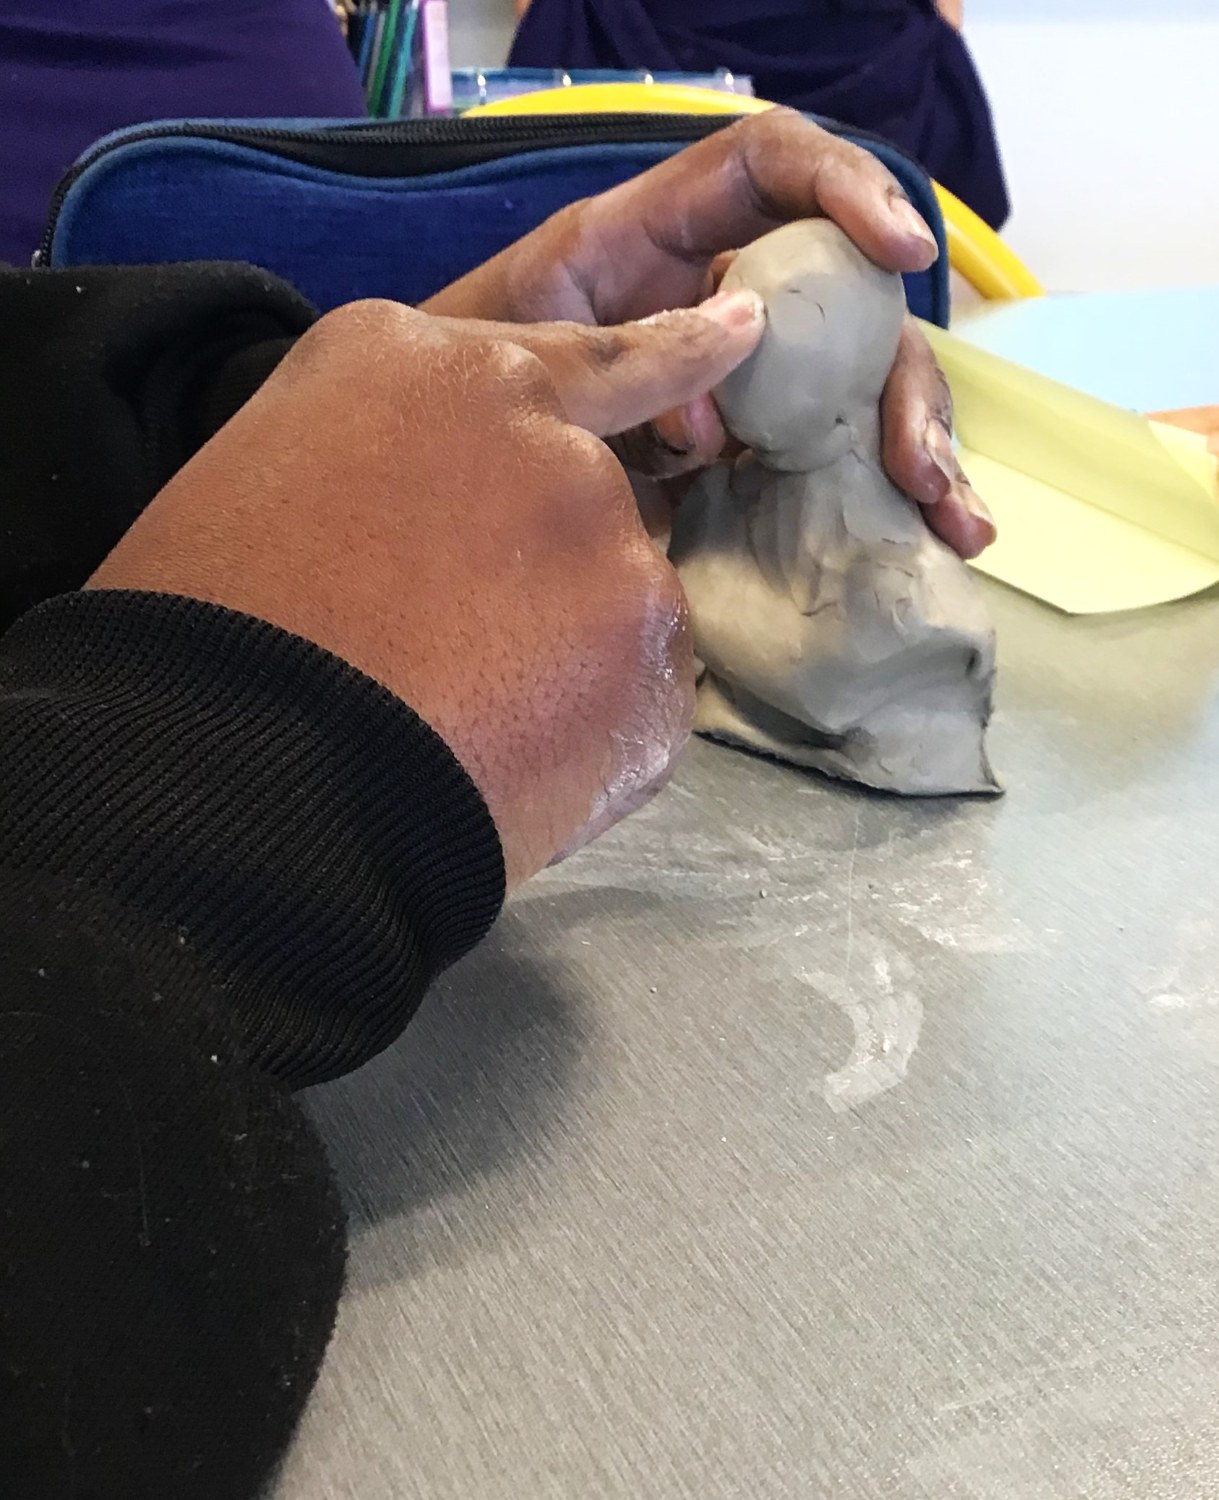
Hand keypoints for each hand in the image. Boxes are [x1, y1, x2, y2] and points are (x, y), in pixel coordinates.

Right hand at [87, 300, 761, 885]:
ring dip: (572, 653)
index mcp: (436, 372)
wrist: (256, 778)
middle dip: (547, 566)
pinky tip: (516, 756)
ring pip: (621, 602)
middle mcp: (551, 441)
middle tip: (459, 645)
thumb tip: (464, 494)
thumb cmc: (220, 629)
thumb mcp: (277, 467)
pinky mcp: (653, 663)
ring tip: (475, 715)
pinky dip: (595, 730)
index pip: (586, 356)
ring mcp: (615, 551)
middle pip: (593, 500)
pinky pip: (640, 696)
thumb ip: (404, 448)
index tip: (742, 327)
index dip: (671, 351)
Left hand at [427, 109, 994, 559]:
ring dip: (915, 447)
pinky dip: (873, 495)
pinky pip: (822, 456)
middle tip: (921, 464)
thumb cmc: (457, 381)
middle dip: (902, 376)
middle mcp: (713, 297)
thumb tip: (723, 393)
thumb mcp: (516, 345)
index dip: (845, 188)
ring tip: (953, 522)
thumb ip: (615, 351)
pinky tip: (923, 535)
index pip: (772, 167)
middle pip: (846, 305)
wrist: (422, 467)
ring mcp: (734, 375)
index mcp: (656, 238)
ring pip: (855, 387)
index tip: (900, 250)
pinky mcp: (736, 447)